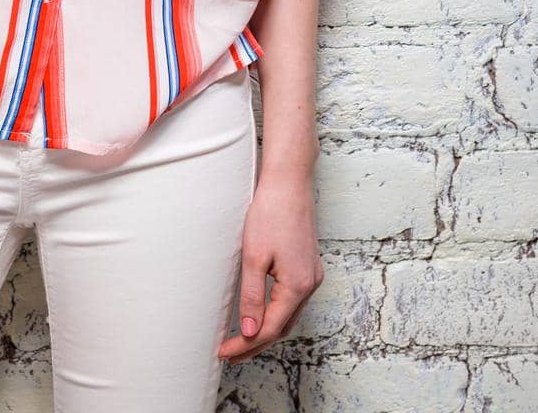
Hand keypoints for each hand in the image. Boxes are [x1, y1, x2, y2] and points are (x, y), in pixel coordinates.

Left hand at [218, 169, 324, 361]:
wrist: (289, 182)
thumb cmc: (271, 213)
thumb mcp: (254, 257)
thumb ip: (252, 297)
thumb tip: (250, 332)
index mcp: (298, 286)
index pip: (270, 329)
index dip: (246, 344)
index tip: (224, 352)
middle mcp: (311, 285)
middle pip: (282, 327)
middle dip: (256, 343)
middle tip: (230, 354)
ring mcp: (312, 275)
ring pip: (289, 315)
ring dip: (267, 330)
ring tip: (242, 340)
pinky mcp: (308, 265)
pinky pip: (293, 300)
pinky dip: (277, 313)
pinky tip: (262, 314)